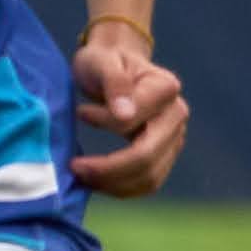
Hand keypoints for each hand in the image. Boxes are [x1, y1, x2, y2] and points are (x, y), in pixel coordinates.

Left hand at [72, 20, 189, 197]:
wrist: (115, 64)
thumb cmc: (103, 61)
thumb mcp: (102, 61)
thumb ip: (114, 84)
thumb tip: (125, 116)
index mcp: (165, 89)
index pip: (132, 123)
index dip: (103, 125)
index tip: (80, 113)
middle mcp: (177, 115)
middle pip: (147, 158)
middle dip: (107, 170)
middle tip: (73, 167)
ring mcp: (175, 137)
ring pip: (150, 177)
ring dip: (114, 185)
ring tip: (82, 177)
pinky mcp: (166, 154)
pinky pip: (149, 182)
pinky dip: (122, 189)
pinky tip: (97, 182)